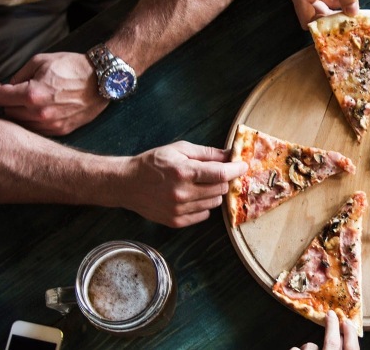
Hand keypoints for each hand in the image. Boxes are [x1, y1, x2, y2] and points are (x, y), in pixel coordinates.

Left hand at [0, 52, 106, 134]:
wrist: (103, 79)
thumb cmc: (73, 67)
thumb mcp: (41, 61)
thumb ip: (19, 75)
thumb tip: (8, 87)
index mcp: (31, 94)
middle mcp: (39, 113)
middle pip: (8, 112)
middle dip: (10, 102)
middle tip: (18, 94)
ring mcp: (51, 124)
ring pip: (22, 124)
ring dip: (22, 114)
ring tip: (32, 103)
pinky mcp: (62, 130)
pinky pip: (38, 131)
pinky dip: (35, 122)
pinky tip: (42, 111)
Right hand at [119, 141, 247, 227]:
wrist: (126, 183)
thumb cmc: (153, 163)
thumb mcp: (179, 149)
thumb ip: (207, 153)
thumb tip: (230, 155)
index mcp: (184, 172)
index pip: (221, 174)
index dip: (236, 170)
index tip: (243, 166)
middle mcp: (182, 193)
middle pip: (221, 189)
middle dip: (223, 180)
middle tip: (216, 173)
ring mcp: (179, 210)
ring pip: (215, 203)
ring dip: (213, 193)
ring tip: (200, 184)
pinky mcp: (176, 221)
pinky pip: (204, 215)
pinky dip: (203, 205)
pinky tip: (192, 196)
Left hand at [292, 310, 359, 349]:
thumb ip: (343, 348)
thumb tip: (342, 339)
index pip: (352, 349)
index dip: (351, 335)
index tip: (347, 322)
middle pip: (332, 343)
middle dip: (332, 327)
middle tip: (330, 314)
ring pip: (310, 346)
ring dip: (309, 346)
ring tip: (307, 349)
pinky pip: (295, 349)